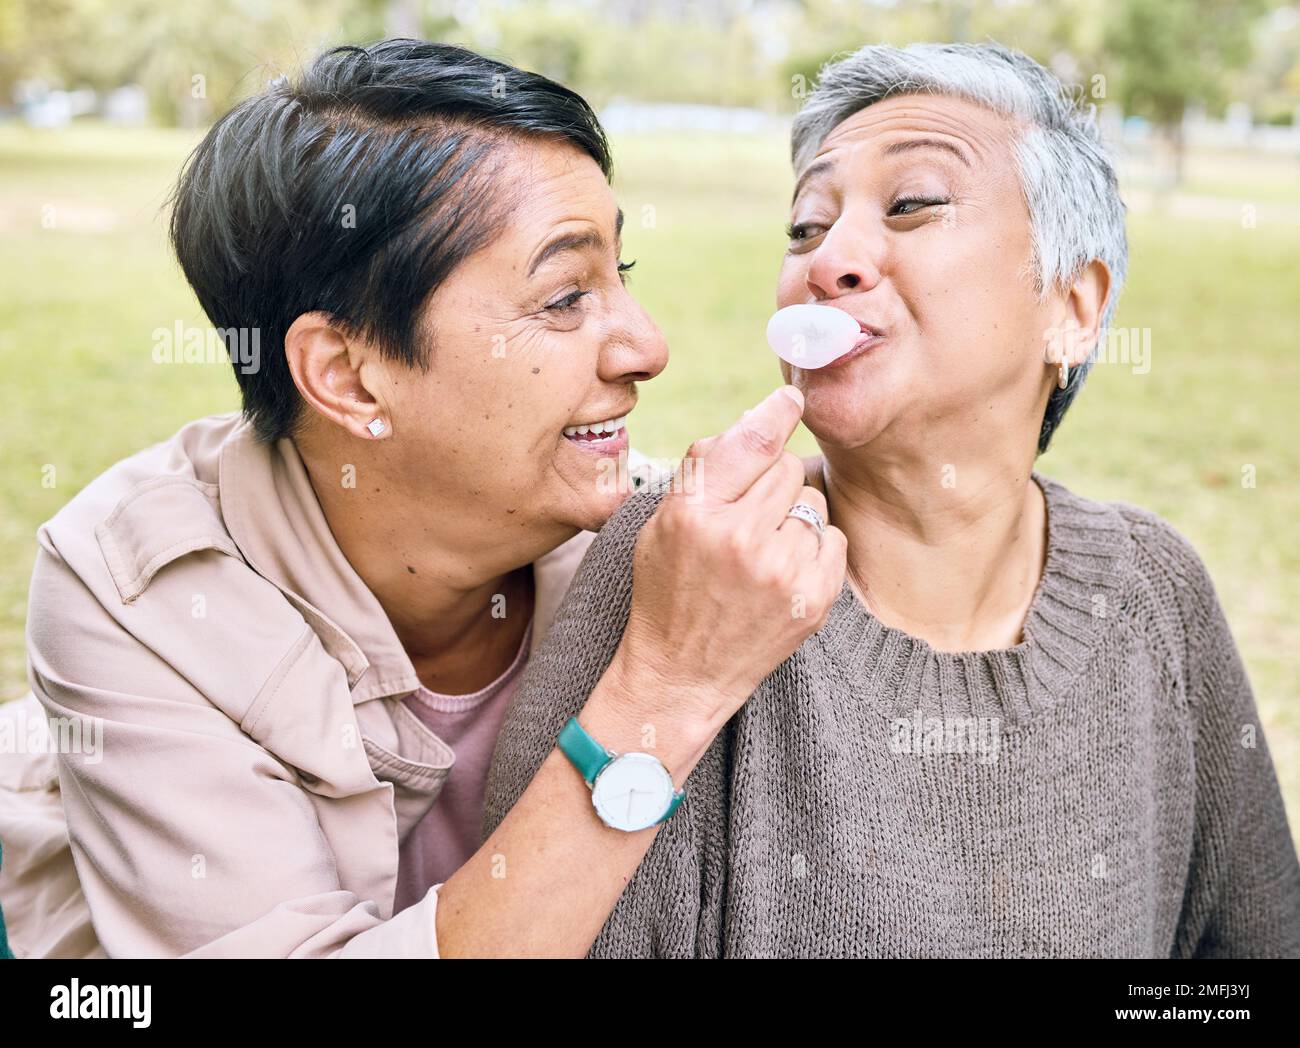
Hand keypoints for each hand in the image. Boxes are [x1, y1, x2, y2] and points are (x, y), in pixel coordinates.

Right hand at [614, 385, 847, 728]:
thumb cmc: (667, 591)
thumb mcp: (661, 524)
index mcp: (695, 514)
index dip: (776, 413)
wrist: (681, 675)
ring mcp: (780, 571)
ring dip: (793, 515)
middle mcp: (739, 538)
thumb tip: (761, 419)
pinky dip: (814, 547)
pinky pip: (834, 537)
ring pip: (812, 500)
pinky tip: (783, 571)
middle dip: (771, 482)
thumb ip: (704, 470)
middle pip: (786, 467)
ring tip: (761, 550)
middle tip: (747, 517)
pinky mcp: (812, 598)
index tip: (792, 398)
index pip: (752, 442)